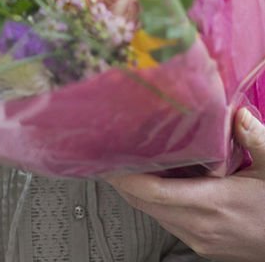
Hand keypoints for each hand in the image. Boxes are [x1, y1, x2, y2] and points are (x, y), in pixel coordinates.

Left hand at [107, 108, 264, 260]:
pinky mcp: (202, 245)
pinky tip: (154, 182)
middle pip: (145, 203)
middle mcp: (200, 225)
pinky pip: (167, 222)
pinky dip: (154, 202)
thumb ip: (255, 137)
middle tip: (107, 152)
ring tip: (124, 162)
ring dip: (137, 191)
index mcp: (214, 202)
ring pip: (154, 214)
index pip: (154, 192)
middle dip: (122, 180)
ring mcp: (199, 239)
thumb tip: (237, 112)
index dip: (126, 176)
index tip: (109, 157)